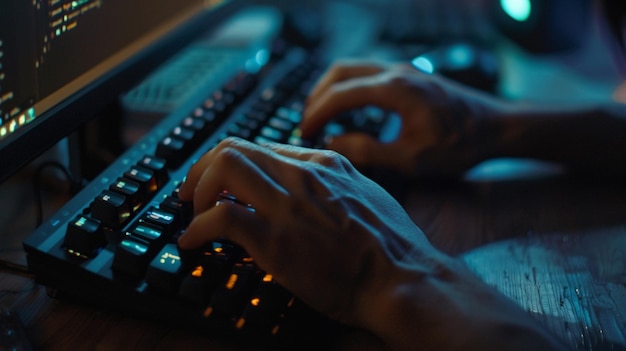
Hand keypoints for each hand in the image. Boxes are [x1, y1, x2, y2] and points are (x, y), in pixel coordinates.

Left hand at [177, 137, 433, 324]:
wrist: (404, 279)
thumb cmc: (392, 246)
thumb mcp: (367, 196)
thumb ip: (336, 185)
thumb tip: (312, 190)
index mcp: (325, 163)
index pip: (263, 147)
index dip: (235, 164)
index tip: (225, 183)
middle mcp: (303, 175)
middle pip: (236, 147)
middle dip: (204, 167)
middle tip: (194, 192)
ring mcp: (289, 205)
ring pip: (224, 167)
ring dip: (198, 189)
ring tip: (194, 213)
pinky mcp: (277, 239)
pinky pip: (221, 218)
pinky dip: (198, 228)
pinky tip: (193, 242)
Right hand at [301, 59, 503, 177]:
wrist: (498, 128)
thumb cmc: (460, 145)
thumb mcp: (413, 159)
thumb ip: (368, 152)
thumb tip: (332, 143)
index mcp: (395, 89)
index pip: (340, 94)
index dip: (316, 114)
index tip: (304, 134)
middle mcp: (396, 71)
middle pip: (341, 71)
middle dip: (318, 96)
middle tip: (308, 123)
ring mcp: (405, 70)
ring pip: (354, 67)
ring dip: (333, 88)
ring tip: (323, 116)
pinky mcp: (411, 75)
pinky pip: (369, 72)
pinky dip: (350, 86)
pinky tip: (351, 109)